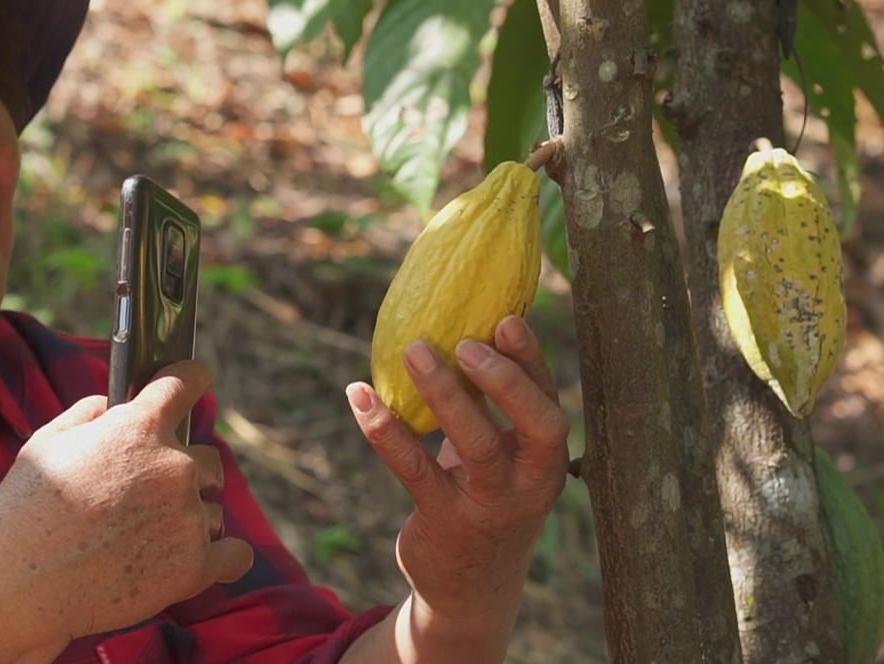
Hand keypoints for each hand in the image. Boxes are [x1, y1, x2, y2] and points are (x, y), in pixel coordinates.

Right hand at [0, 360, 253, 651]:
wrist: (16, 587)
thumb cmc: (24, 512)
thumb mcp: (46, 441)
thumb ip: (90, 412)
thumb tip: (112, 406)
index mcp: (139, 428)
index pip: (187, 382)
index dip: (191, 380)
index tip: (194, 382)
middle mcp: (174, 466)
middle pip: (208, 457)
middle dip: (182, 469)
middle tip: (144, 496)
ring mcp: (187, 518)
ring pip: (212, 508)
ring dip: (190, 517)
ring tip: (145, 538)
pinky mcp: (193, 567)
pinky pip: (234, 555)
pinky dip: (220, 558)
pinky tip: (194, 558)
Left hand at [346, 316, 567, 632]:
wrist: (470, 590)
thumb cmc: (485, 500)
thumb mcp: (501, 458)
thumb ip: (492, 407)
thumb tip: (462, 328)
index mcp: (546, 459)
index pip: (549, 402)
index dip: (532, 360)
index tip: (508, 318)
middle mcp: (530, 482)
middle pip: (538, 426)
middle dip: (505, 381)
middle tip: (465, 341)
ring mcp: (490, 505)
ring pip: (476, 446)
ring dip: (443, 394)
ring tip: (413, 351)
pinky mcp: (445, 522)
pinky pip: (414, 469)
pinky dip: (385, 429)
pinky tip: (359, 395)